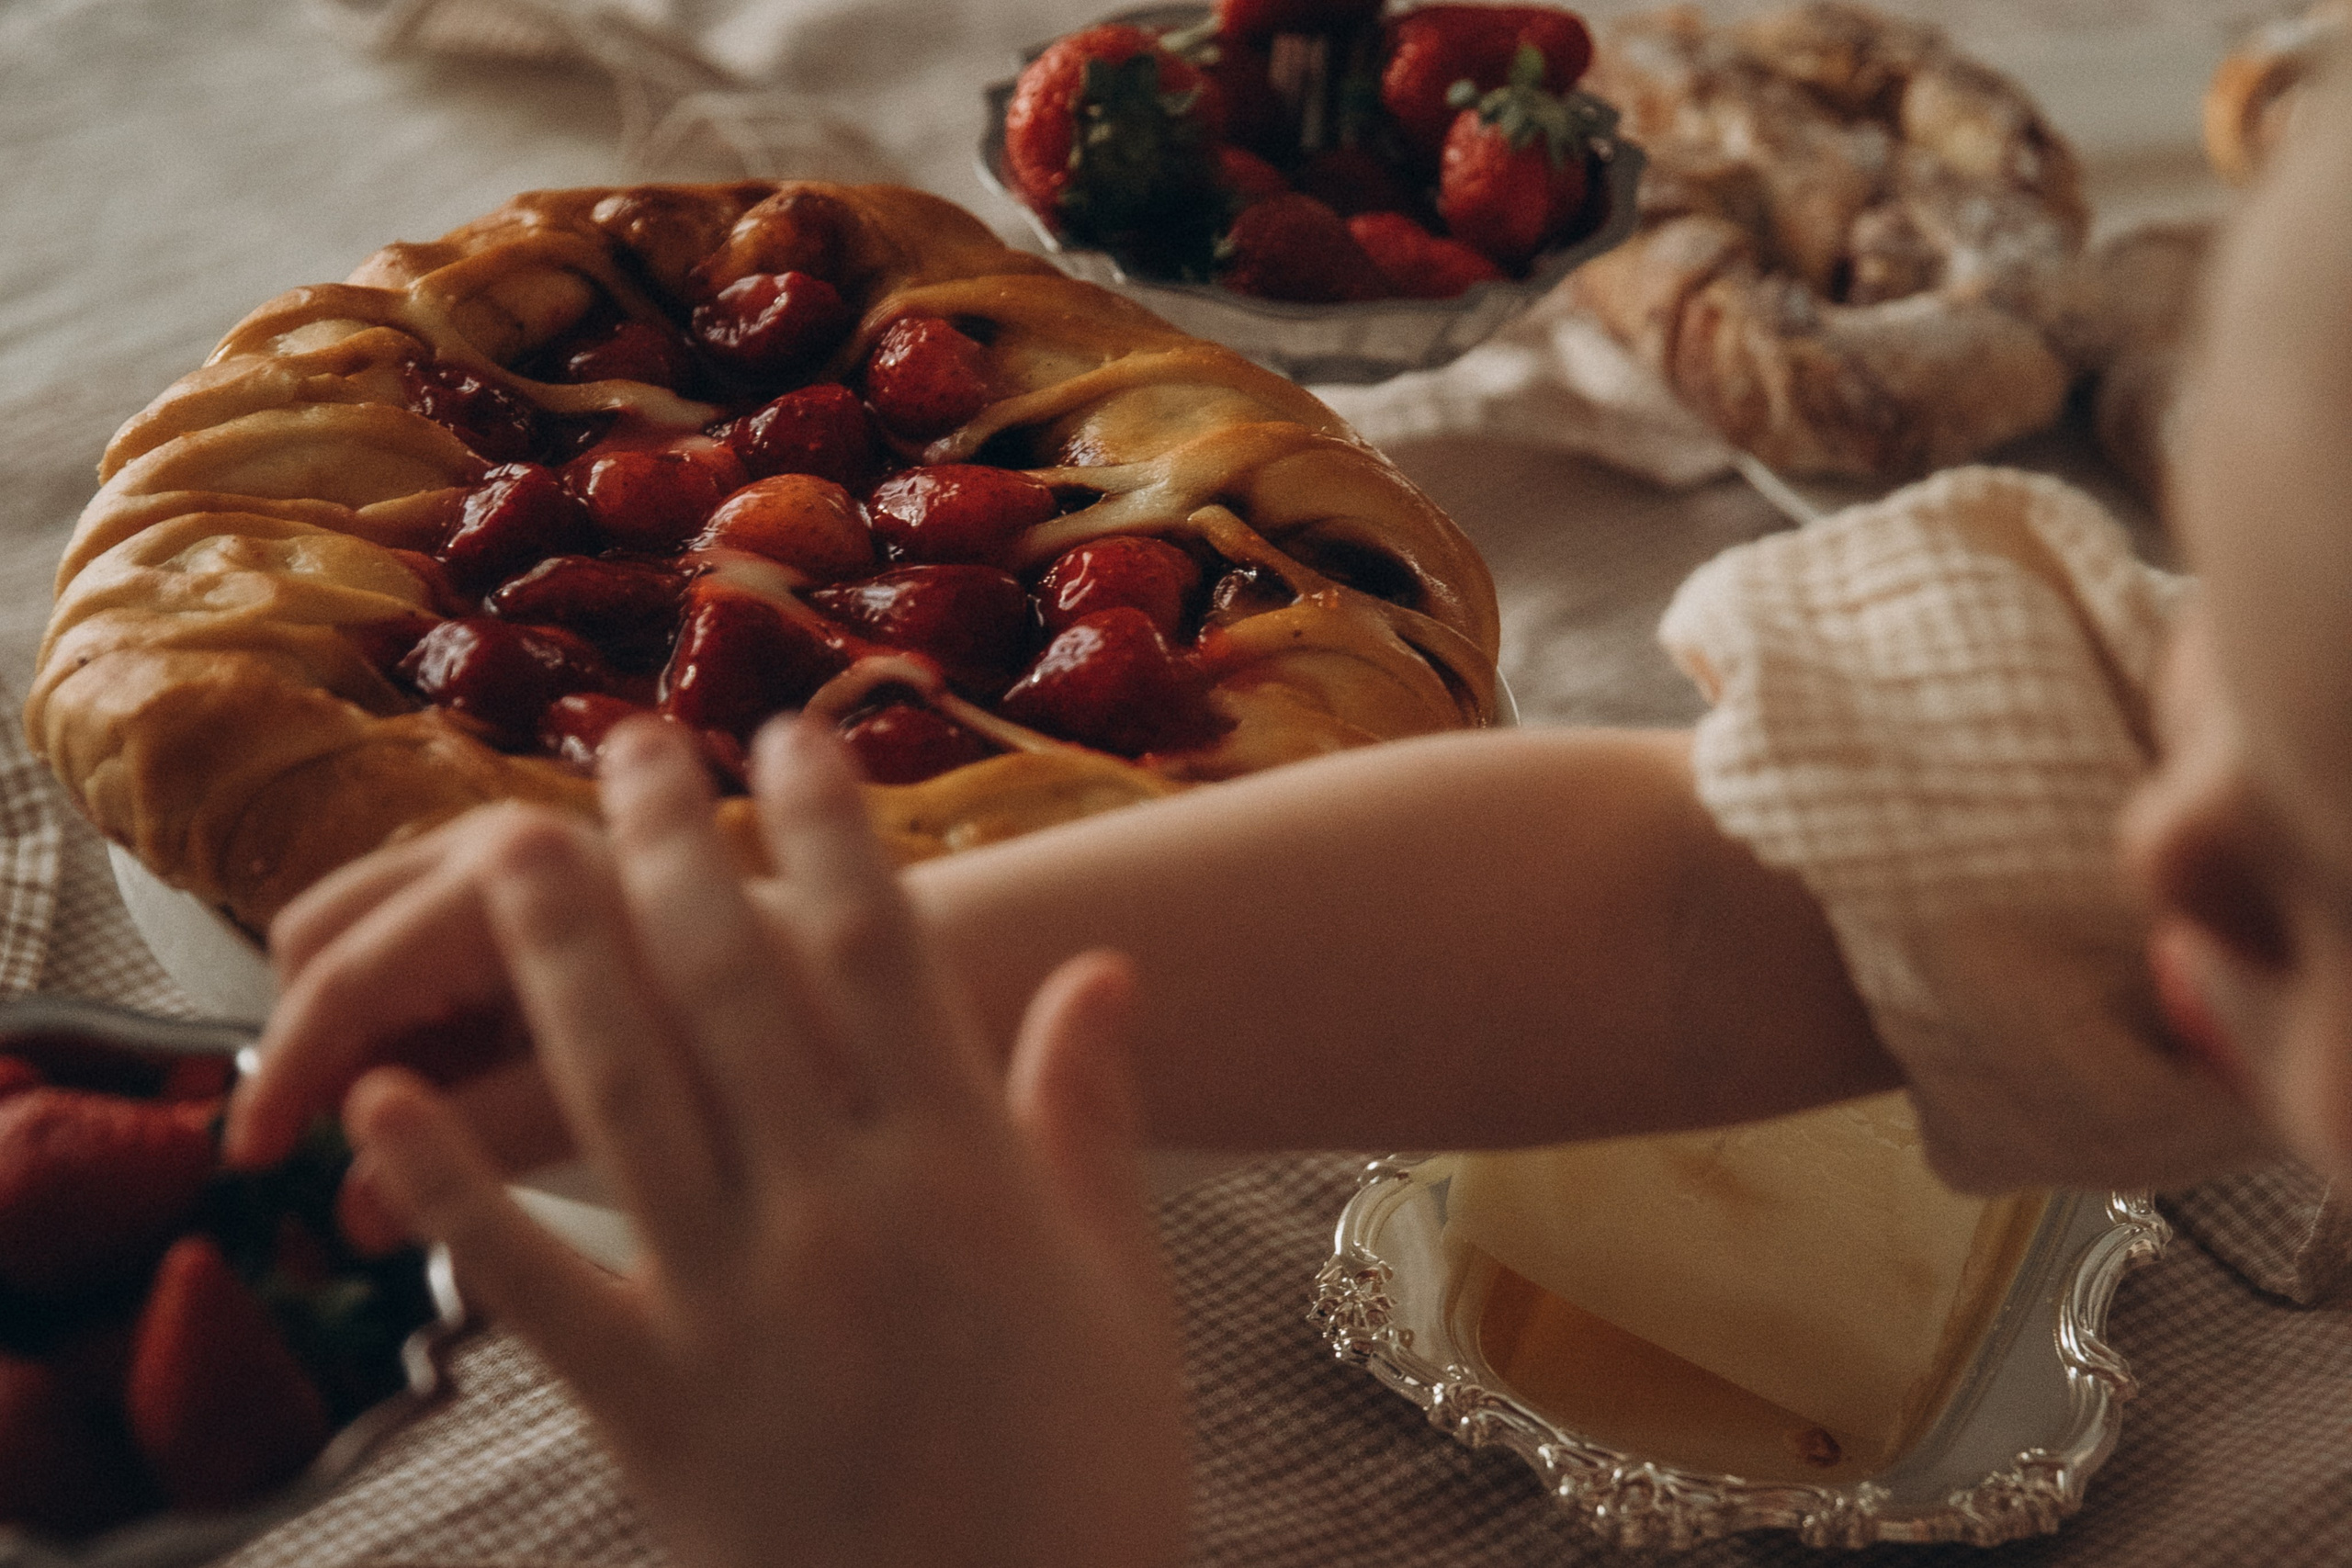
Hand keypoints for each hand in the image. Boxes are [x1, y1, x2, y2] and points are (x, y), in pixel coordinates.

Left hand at [330, 718, 1188, 1567]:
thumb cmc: (1090, 1471)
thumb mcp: (1125, 1281)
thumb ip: (1097, 1112)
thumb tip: (1108, 969)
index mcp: (968, 1171)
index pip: (888, 952)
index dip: (834, 829)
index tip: (791, 734)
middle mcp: (844, 1213)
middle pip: (736, 986)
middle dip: (675, 847)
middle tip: (626, 748)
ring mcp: (737, 1308)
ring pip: (621, 1092)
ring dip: (555, 957)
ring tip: (506, 845)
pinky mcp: (654, 1409)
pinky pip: (531, 1281)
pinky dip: (446, 1185)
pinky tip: (376, 1100)